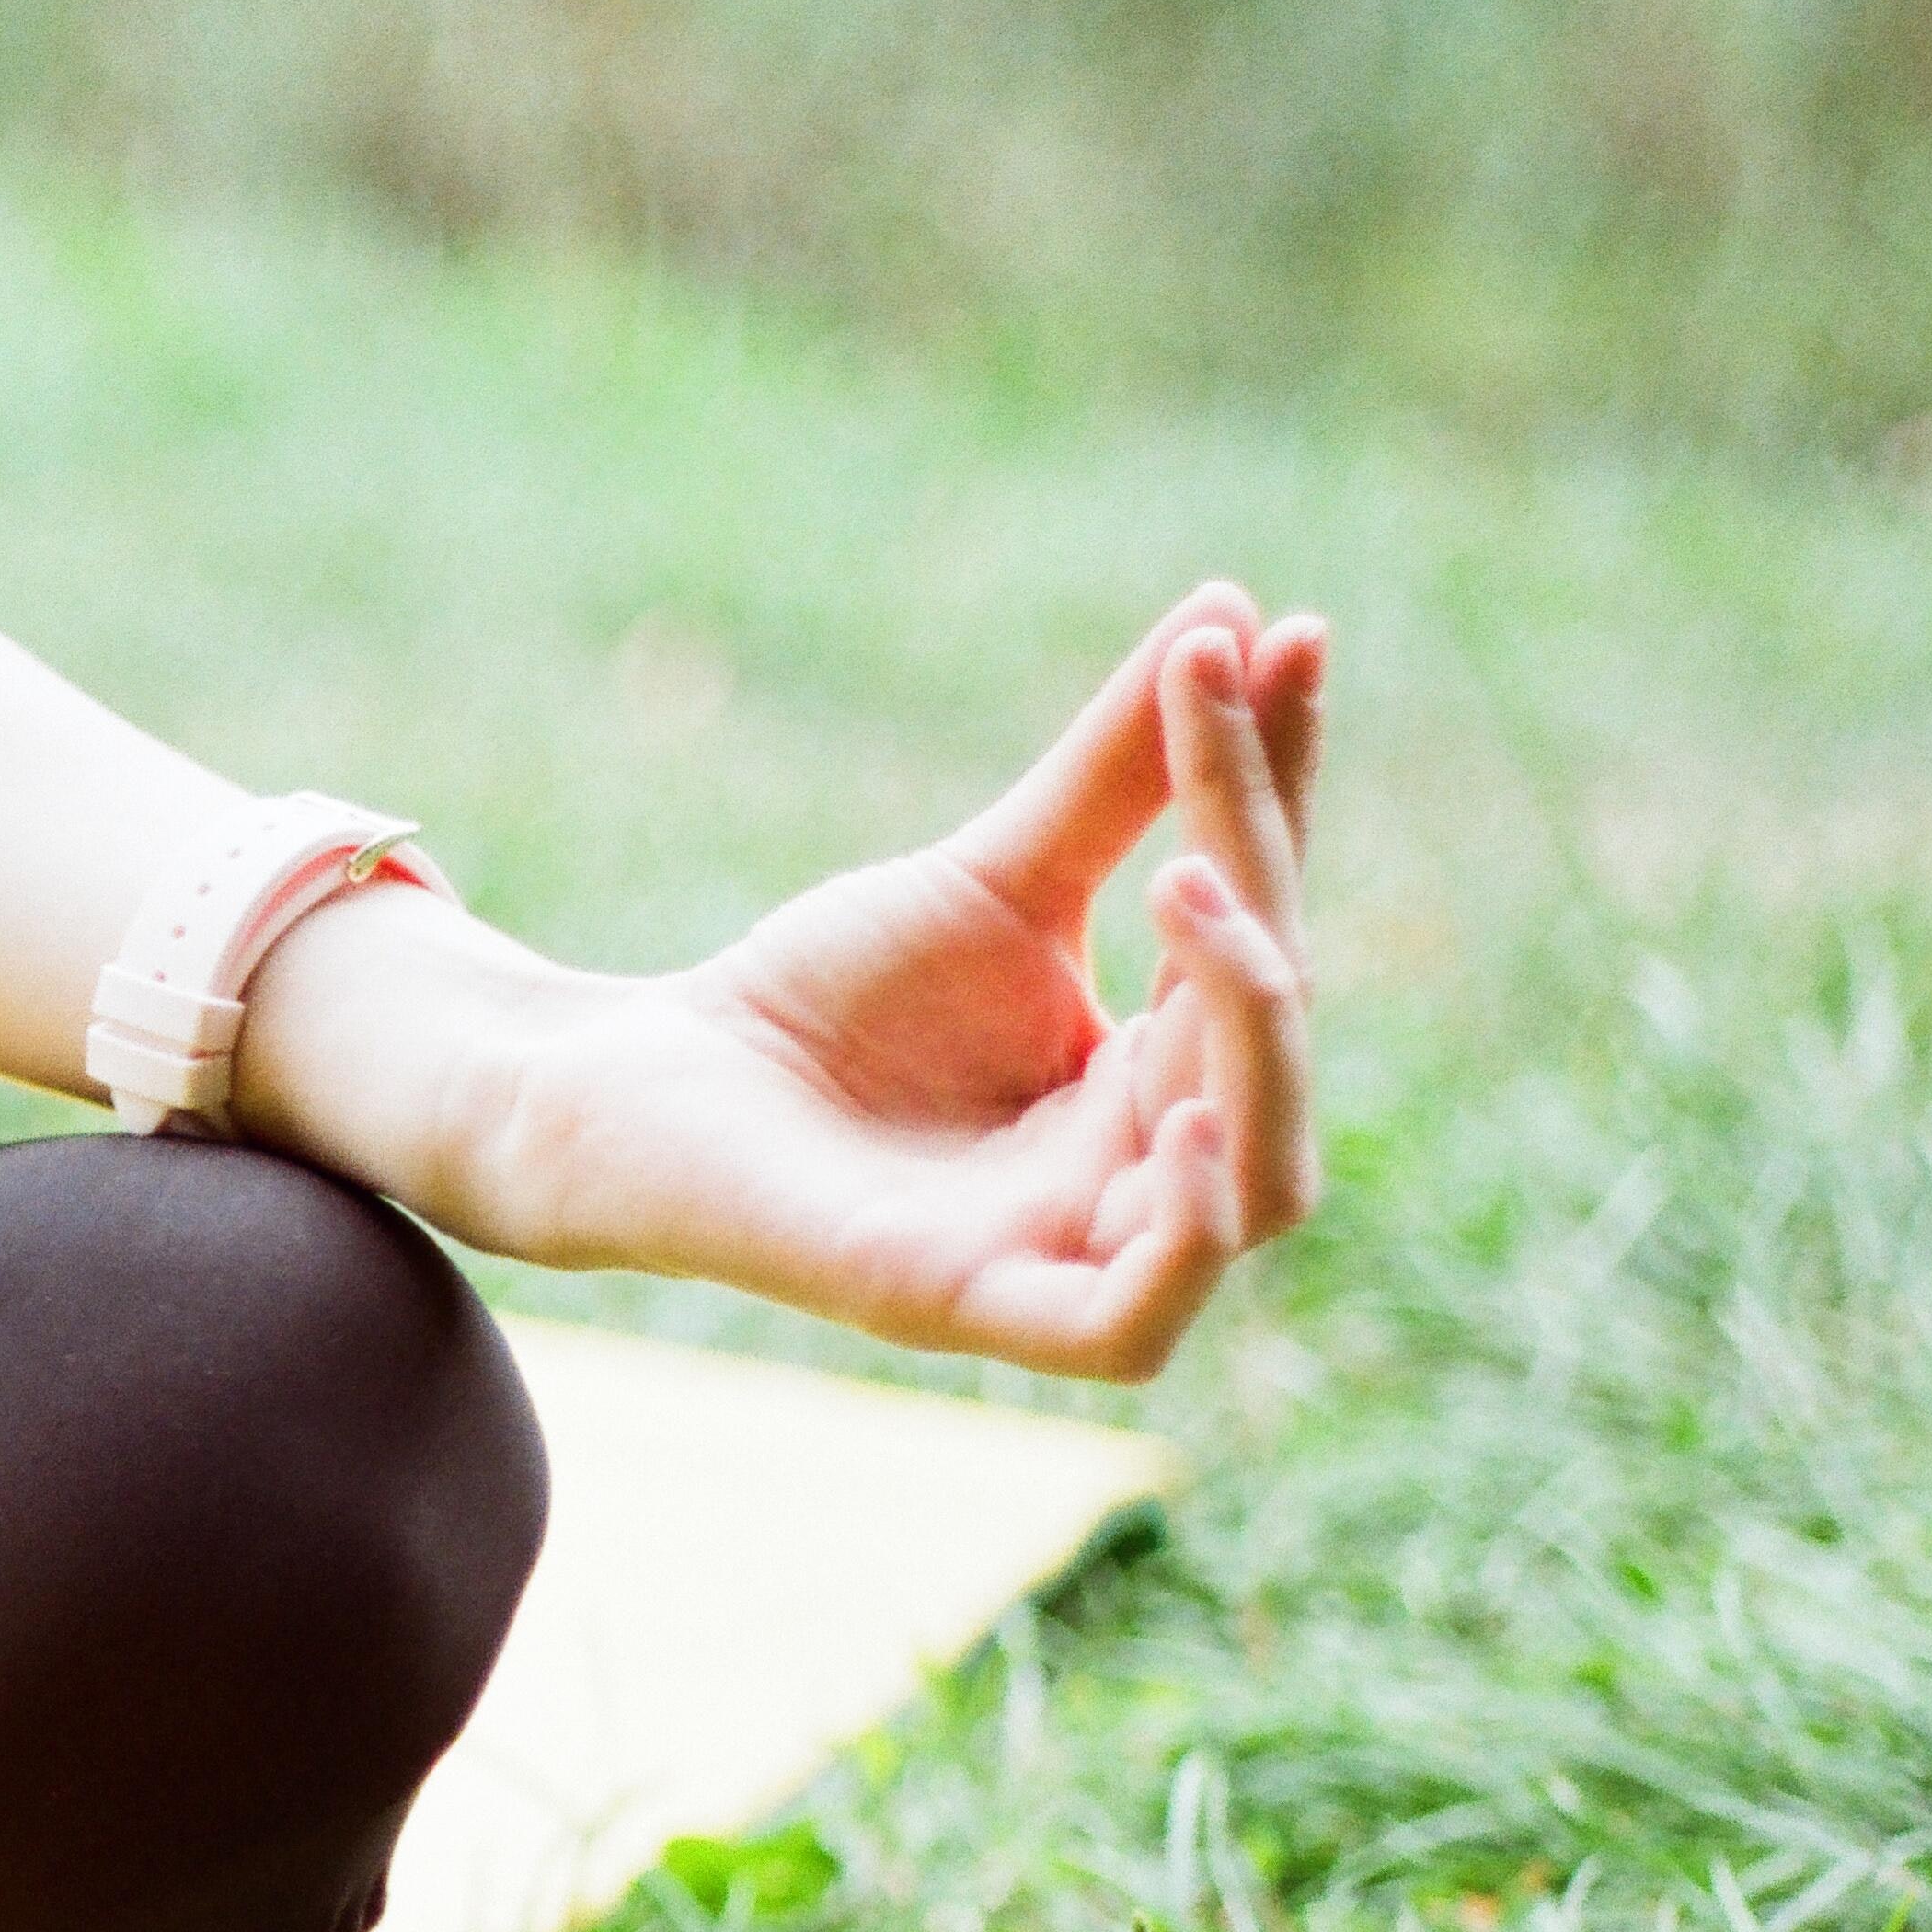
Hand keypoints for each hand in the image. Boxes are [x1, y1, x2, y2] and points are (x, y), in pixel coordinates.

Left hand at [306, 583, 1324, 1380]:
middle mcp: (1141, 1175)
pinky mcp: (970, 1308)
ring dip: (1254, 1043)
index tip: (1292, 636)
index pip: (1270, 928)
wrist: (639, 1080)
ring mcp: (1063, 1252)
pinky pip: (1133, 1323)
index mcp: (1158, 1075)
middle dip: (1259, 904)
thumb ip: (1120, 776)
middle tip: (1196, 808)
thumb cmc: (821, 998)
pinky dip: (1186, 1231)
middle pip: (1274, 1047)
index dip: (1285, 793)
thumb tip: (1239, 609)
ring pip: (1259, 1190)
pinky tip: (1176, 1117)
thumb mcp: (991, 877)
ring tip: (1197, 895)